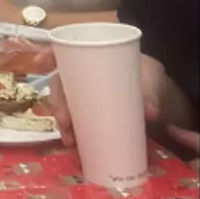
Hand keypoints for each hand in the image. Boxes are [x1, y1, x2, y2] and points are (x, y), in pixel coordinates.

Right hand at [50, 55, 198, 150]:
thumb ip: (151, 93)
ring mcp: (85, 98)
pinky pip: (73, 124)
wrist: (159, 99)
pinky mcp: (90, 117)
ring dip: (61, 122)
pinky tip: (73, 146)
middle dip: (57, 101)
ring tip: (70, 139)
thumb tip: (150, 112)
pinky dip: (70, 134)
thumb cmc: (150, 79)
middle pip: (61, 84)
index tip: (40, 61)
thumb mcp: (152, 78)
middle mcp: (84, 77)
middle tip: (65, 119)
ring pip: (64, 106)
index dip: (50, 54)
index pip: (68, 52)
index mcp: (96, 57)